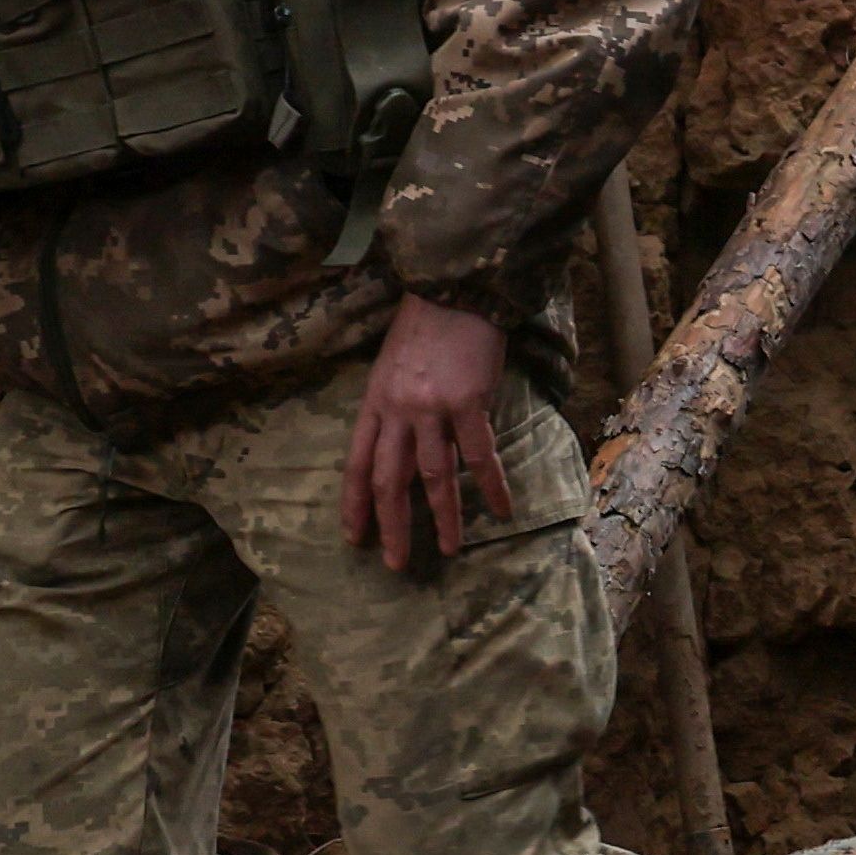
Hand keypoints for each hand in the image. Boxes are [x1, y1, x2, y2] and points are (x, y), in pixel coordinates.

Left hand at [343, 295, 515, 572]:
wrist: (455, 290)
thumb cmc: (424, 327)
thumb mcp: (390, 368)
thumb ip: (392, 409)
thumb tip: (403, 451)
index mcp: (374, 403)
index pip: (357, 464)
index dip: (354, 505)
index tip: (355, 539)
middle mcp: (397, 411)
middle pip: (390, 480)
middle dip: (392, 526)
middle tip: (396, 563)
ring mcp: (432, 408)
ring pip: (434, 476)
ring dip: (442, 517)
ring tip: (448, 550)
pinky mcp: (468, 403)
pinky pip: (480, 455)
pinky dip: (491, 486)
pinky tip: (501, 510)